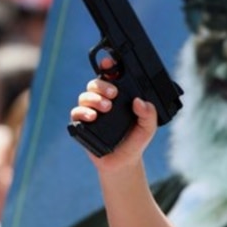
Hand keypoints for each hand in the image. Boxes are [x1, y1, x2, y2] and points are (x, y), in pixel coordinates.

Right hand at [70, 58, 157, 172]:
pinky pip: (76, 113)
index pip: (112, 78)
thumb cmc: (136, 140)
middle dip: (103, 85)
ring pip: (85, 95)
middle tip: (114, 93)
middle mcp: (104, 101)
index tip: (109, 63)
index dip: (108, 67)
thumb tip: (139, 101)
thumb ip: (149, 113)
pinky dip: (83, 112)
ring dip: (94, 98)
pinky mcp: (82, 124)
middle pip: (96, 83)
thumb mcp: (149, 126)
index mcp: (120, 97)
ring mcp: (92, 112)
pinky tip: (93, 117)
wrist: (124, 162)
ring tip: (106, 108)